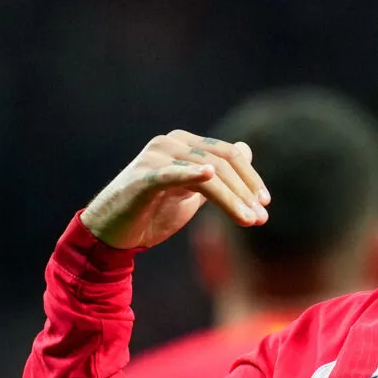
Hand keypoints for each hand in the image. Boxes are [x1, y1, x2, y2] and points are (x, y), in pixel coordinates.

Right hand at [79, 131, 270, 249]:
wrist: (112, 233)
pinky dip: (191, 174)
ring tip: (249, 220)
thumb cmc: (152, 212)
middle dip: (245, 191)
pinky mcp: (142, 178)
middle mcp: (170, 143)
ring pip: (206, 173)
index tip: (265, 203)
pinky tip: (208, 176)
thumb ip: (217, 175)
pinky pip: (171, 175)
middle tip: (261, 217)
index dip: (251, 177)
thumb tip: (246, 149)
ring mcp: (155, 157)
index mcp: (184, 144)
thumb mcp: (192, 192)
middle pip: (221, 162)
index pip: (228, 154)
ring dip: (231, 199)